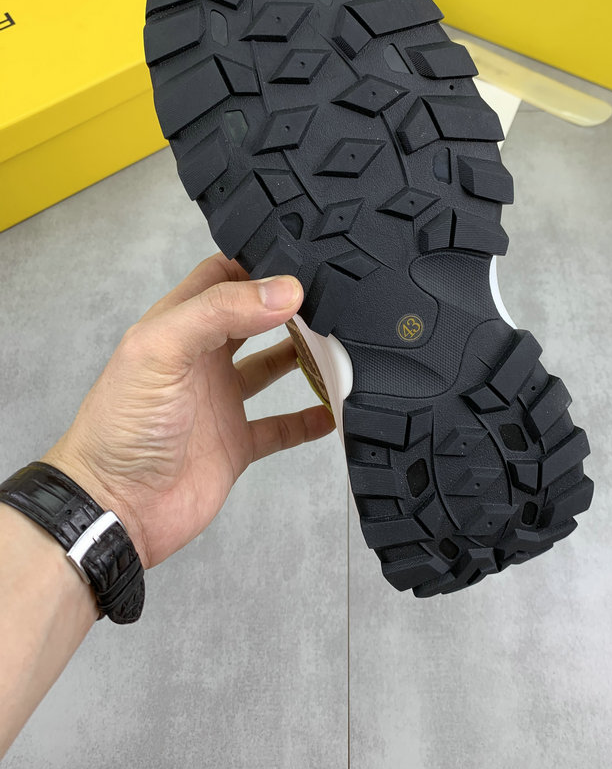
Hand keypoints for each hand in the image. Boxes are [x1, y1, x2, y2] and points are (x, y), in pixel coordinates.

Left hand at [42, 254, 334, 567]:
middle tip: (327, 300)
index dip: (255, 264)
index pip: (220, 277)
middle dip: (287, 306)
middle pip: (252, 318)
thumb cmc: (119, 427)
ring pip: (271, 367)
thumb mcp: (162, 350)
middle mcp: (201, 360)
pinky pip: (280, 426)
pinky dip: (308, 420)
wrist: (116, 507)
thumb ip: (219, 313)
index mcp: (178, 327)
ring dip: (301, 357)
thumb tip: (282, 291)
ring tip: (337, 345)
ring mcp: (219, 401)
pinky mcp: (235, 443)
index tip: (297, 261)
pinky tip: (331, 411)